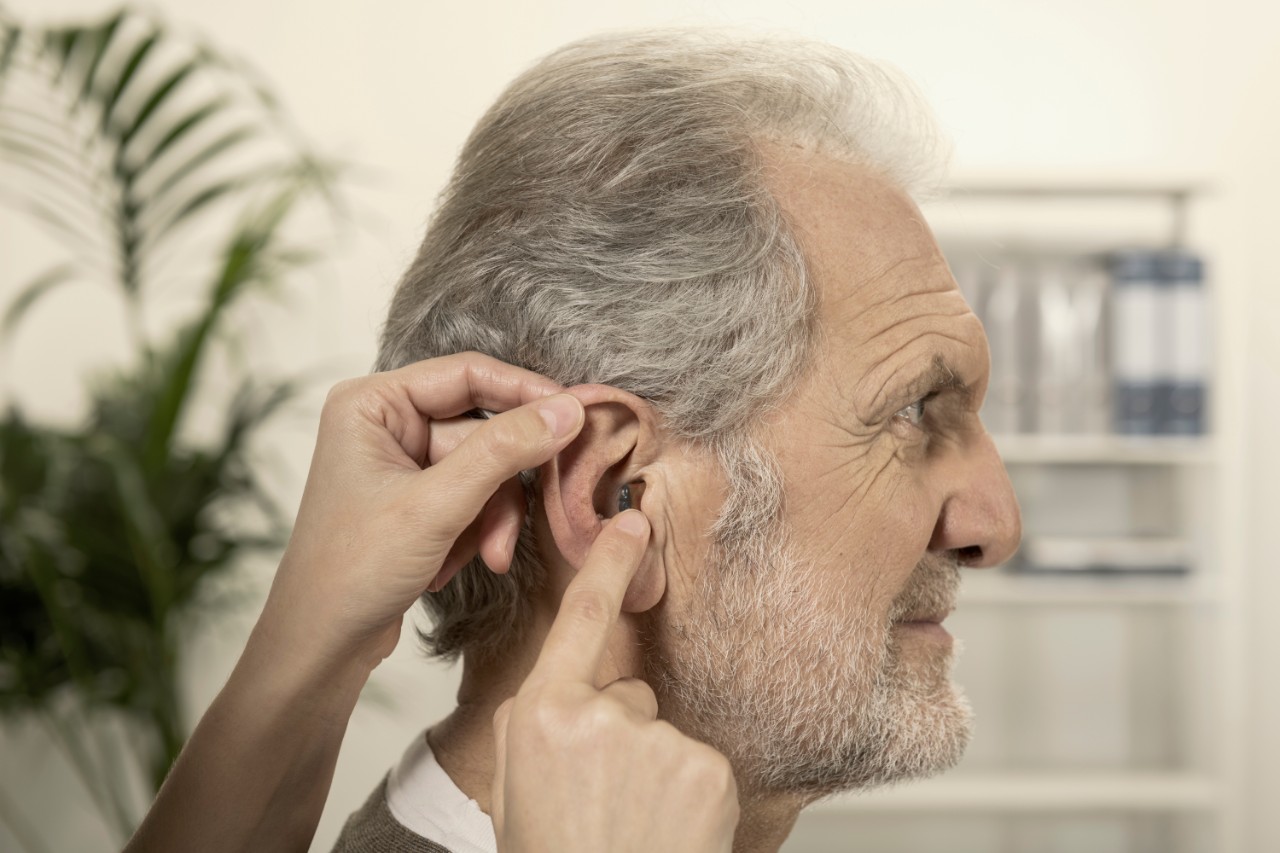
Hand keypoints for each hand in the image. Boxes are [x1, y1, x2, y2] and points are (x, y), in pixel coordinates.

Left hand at [263, 351, 585, 672]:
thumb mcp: (436, 508)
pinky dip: (480, 530)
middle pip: (484, 428)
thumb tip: (567, 411)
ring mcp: (402, 463)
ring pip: (487, 468)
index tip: (578, 415)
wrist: (321, 645)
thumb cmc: (352, 571)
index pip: (468, 374)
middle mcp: (385, 423)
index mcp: (371, 403)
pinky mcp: (417, 499)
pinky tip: (460, 563)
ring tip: (489, 556)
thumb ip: (503, 452)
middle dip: (505, 482)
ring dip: (496, 516)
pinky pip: (475, 496)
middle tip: (549, 499)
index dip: (527, 392)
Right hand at [491, 511, 739, 852]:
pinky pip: (697, 763)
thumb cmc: (552, 852)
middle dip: (619, 735)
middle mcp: (600, 715)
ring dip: (652, 772)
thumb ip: (541, 722)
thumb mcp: (518, 783)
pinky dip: (687, 795)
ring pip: (661, 734)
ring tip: (628, 823)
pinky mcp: (706, 767)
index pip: (582, 617)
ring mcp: (657, 739)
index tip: (632, 520)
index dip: (609, 562)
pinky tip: (661, 829)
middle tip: (600, 800)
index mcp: (542, 712)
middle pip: (625, 694)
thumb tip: (567, 696)